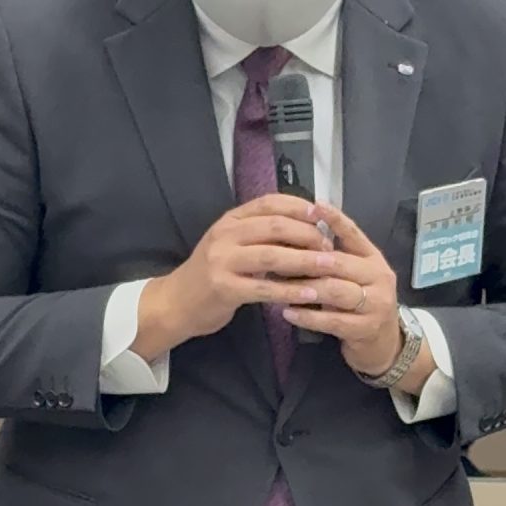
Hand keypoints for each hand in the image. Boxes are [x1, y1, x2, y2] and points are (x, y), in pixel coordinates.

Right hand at [132, 195, 335, 358]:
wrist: (176, 302)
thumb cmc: (211, 274)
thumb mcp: (230, 244)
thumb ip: (258, 234)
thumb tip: (303, 227)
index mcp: (230, 220)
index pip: (269, 202)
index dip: (299, 206)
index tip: (323, 215)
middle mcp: (225, 235)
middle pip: (275, 226)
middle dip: (308, 235)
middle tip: (330, 246)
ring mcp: (222, 261)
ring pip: (272, 255)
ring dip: (305, 261)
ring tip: (329, 267)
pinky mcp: (224, 288)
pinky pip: (264, 288)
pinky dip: (289, 290)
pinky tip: (308, 295)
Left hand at [282, 204, 423, 382]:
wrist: (384, 345)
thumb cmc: (360, 305)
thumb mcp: (352, 277)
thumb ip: (333, 258)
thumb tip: (295, 237)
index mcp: (373, 258)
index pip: (353, 233)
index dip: (334, 219)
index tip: (314, 205)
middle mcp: (379, 277)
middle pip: (339, 262)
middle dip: (306, 259)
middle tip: (275, 256)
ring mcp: (376, 304)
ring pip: (335, 290)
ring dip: (303, 287)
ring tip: (276, 285)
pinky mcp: (366, 329)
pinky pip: (332, 320)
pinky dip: (307, 316)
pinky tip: (287, 312)